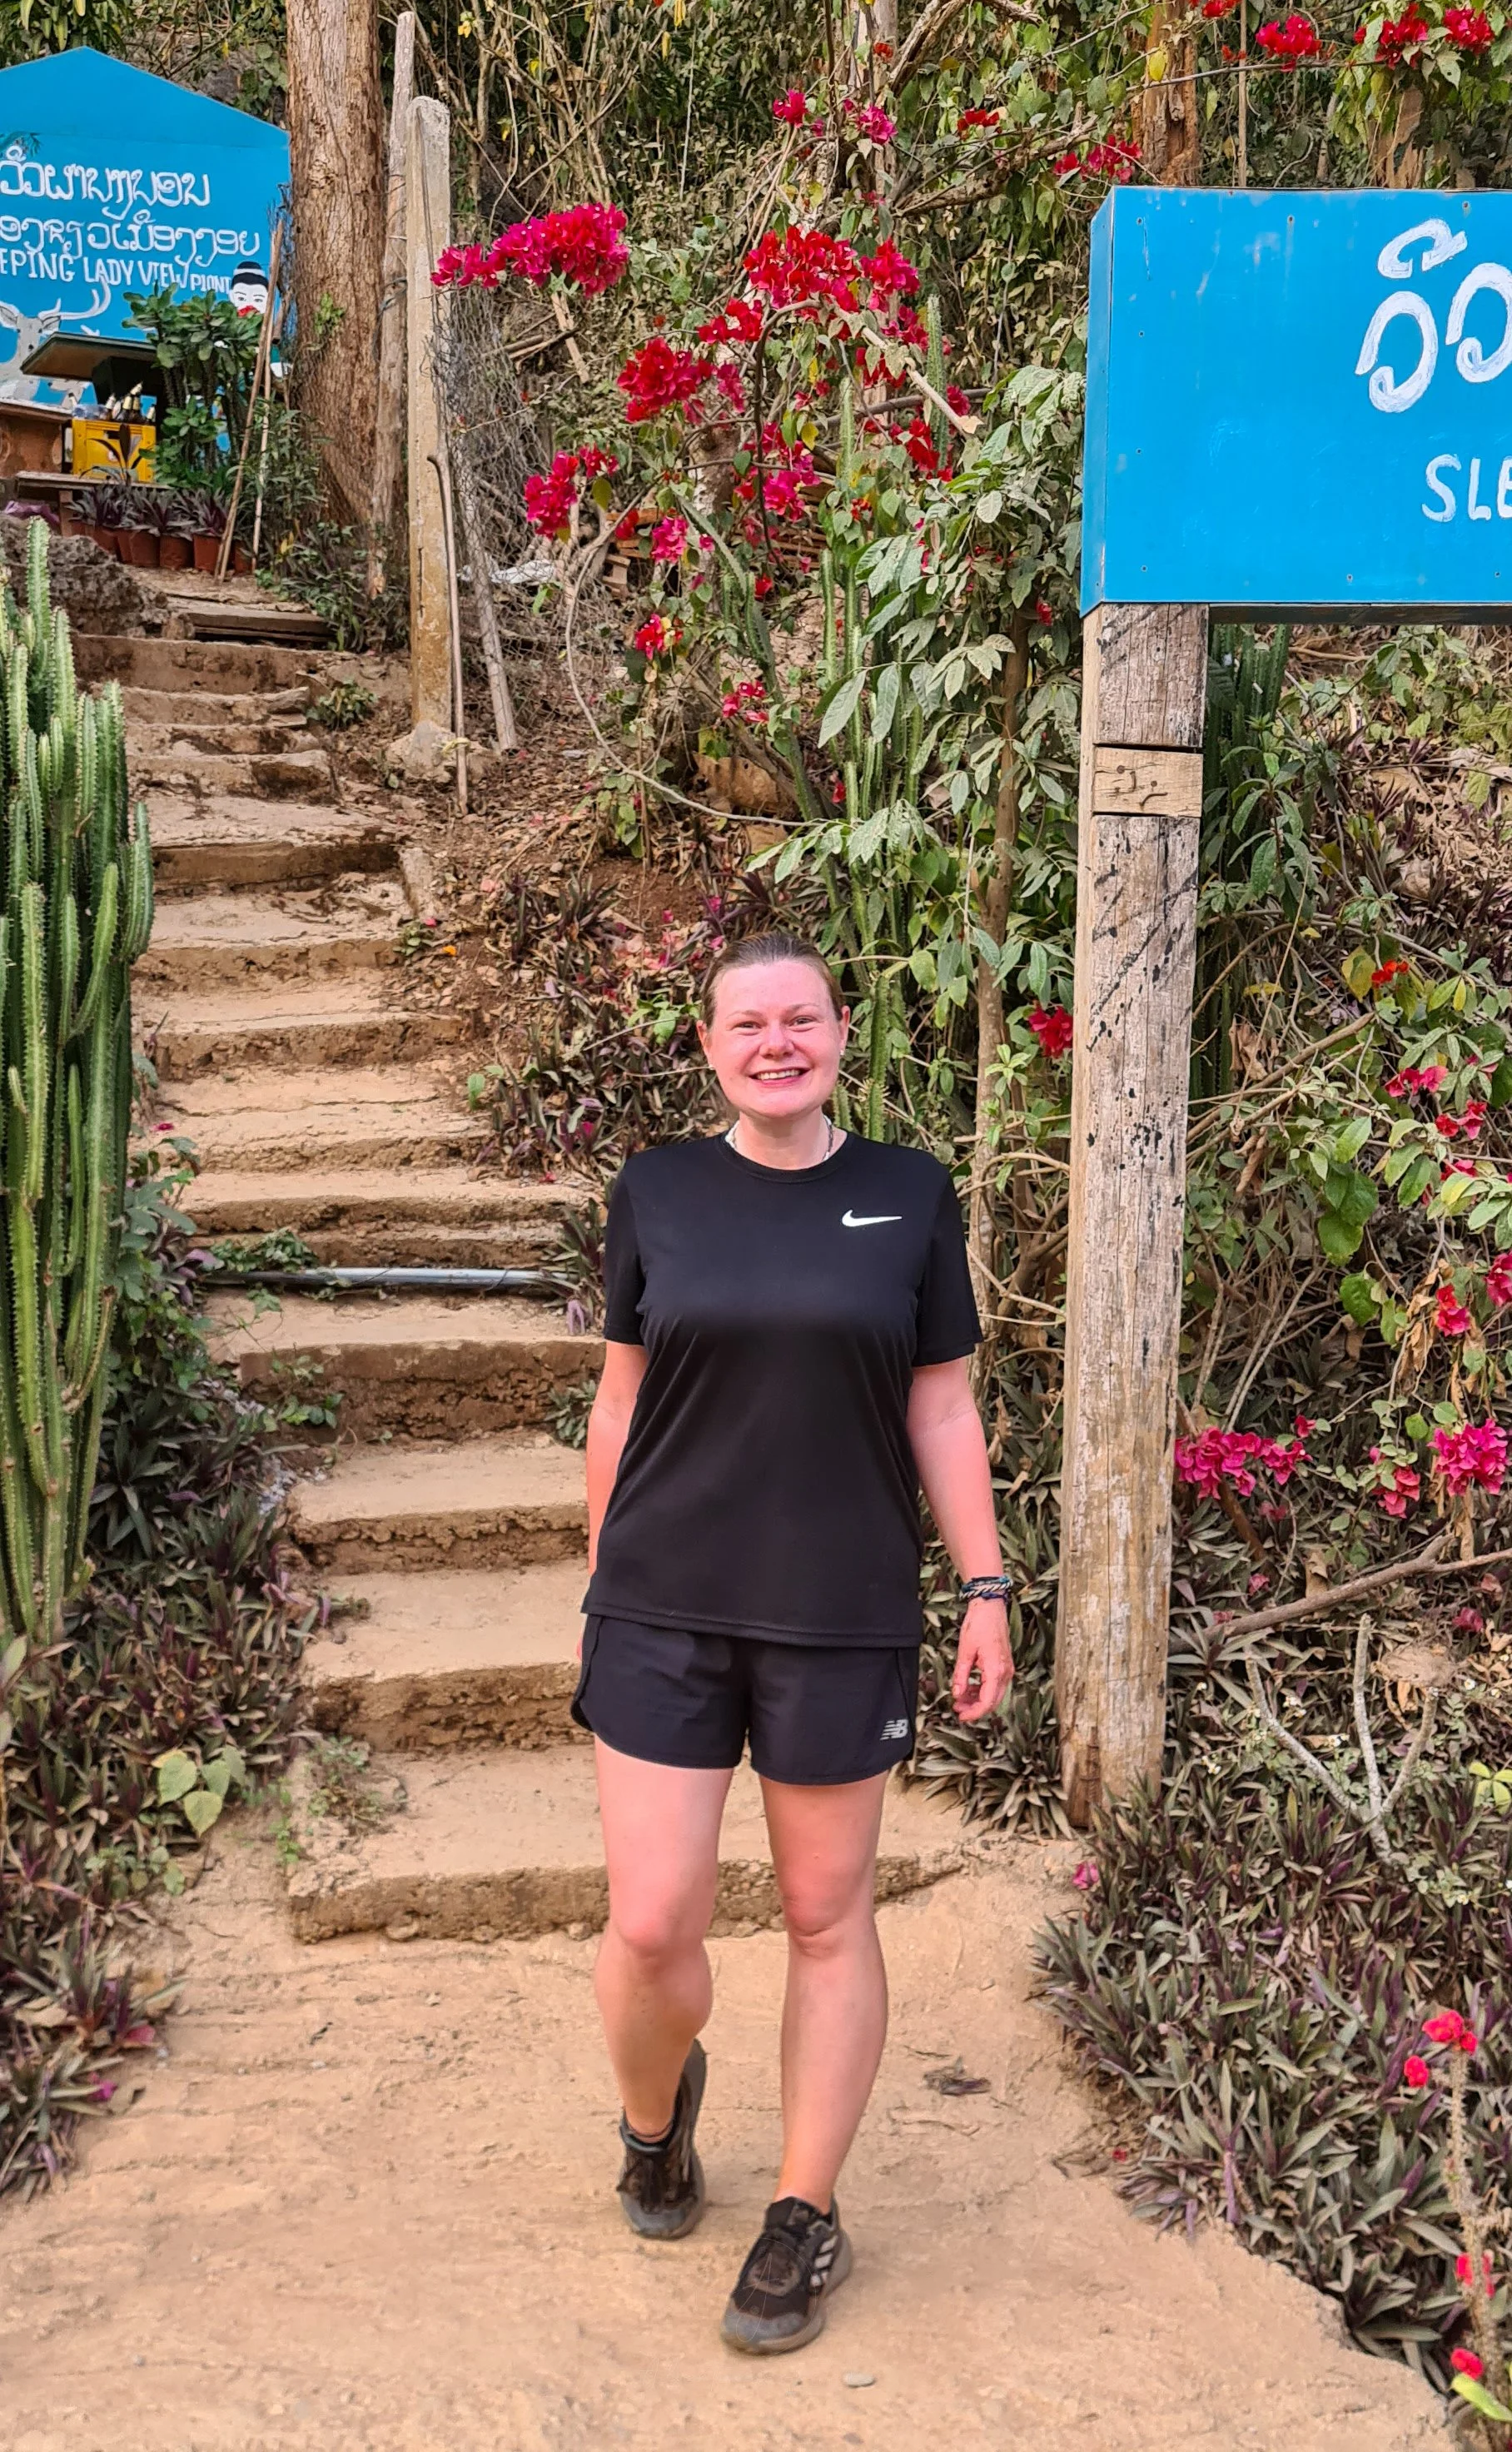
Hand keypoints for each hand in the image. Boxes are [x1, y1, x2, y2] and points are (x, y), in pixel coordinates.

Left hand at [952, 1597, 1013, 1723]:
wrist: (990, 1607)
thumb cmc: (979, 1624)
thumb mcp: (965, 1651)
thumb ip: (961, 1676)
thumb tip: (957, 1693)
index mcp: (996, 1670)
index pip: (987, 1702)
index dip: (974, 1713)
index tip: (961, 1716)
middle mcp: (1005, 1672)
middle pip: (992, 1701)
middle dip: (975, 1708)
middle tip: (957, 1708)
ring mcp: (1006, 1668)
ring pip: (994, 1694)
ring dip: (978, 1699)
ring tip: (960, 1698)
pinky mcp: (1004, 1664)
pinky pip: (994, 1684)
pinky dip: (982, 1689)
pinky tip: (970, 1688)